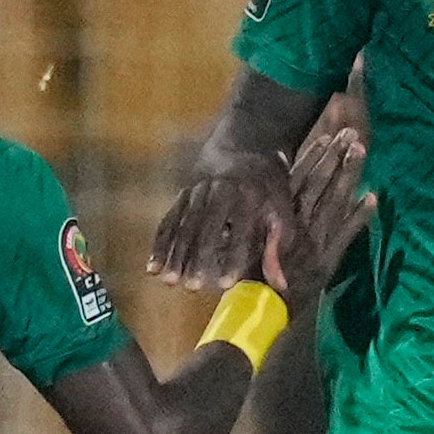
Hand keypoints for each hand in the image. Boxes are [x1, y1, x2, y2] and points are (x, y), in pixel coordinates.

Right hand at [152, 158, 293, 289]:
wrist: (244, 146)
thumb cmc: (266, 187)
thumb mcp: (281, 210)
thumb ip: (278, 246)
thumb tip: (280, 285)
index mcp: (249, 194)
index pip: (241, 229)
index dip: (233, 257)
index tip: (225, 283)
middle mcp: (220, 190)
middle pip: (206, 227)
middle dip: (197, 257)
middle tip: (192, 287)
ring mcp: (197, 191)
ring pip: (183, 224)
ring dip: (174, 253)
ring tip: (169, 281)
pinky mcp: (182, 194)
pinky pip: (168, 220)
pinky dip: (159, 244)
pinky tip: (152, 267)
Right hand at [266, 125, 372, 297]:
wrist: (260, 305)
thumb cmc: (250, 272)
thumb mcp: (251, 237)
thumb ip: (262, 214)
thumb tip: (268, 189)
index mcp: (280, 216)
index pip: (300, 179)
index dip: (315, 157)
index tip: (327, 137)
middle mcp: (299, 223)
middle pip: (321, 183)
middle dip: (336, 157)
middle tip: (351, 134)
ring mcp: (315, 239)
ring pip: (335, 200)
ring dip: (349, 175)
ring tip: (361, 151)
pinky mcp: (327, 258)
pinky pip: (347, 234)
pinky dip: (360, 217)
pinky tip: (372, 197)